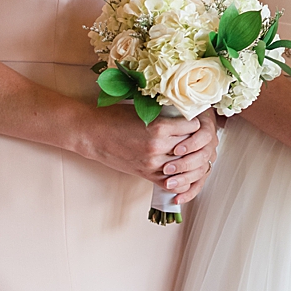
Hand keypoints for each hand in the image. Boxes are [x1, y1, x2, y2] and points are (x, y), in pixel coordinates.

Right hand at [71, 104, 213, 196]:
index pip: (193, 127)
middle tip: (198, 136)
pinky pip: (171, 180)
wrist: (92, 134)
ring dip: (188, 158)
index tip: (196, 121)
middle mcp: (159, 147)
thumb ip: (166, 116)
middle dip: (196, 141)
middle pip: (191, 146)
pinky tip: (181, 168)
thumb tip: (187, 116)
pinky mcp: (146, 174)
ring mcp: (153, 163)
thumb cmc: (115, 118)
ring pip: (184, 164)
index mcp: (160, 127)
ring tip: (190, 151)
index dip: (196, 123)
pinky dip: (179, 175)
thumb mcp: (144, 110)